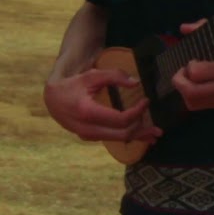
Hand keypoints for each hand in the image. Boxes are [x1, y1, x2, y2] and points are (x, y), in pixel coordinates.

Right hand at [43, 69, 161, 143]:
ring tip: (155, 135)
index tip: (146, 101)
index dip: (137, 112)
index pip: (120, 119)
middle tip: (158, 126)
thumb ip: (114, 76)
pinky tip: (141, 137)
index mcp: (87, 112)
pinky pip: (112, 139)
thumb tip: (136, 83)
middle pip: (122, 134)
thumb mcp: (92, 75)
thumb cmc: (74, 85)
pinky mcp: (89, 137)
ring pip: (118, 139)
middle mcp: (87, 128)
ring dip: (137, 137)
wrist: (52, 98)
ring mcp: (87, 135)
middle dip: (142, 130)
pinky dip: (128, 137)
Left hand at [169, 20, 213, 109]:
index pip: (195, 72)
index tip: (193, 59)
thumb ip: (205, 32)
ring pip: (193, 103)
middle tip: (183, 72)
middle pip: (190, 92)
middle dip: (180, 82)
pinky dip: (194, 97)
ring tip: (190, 81)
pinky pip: (202, 106)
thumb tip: (184, 27)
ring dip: (185, 92)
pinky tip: (199, 87)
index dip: (189, 65)